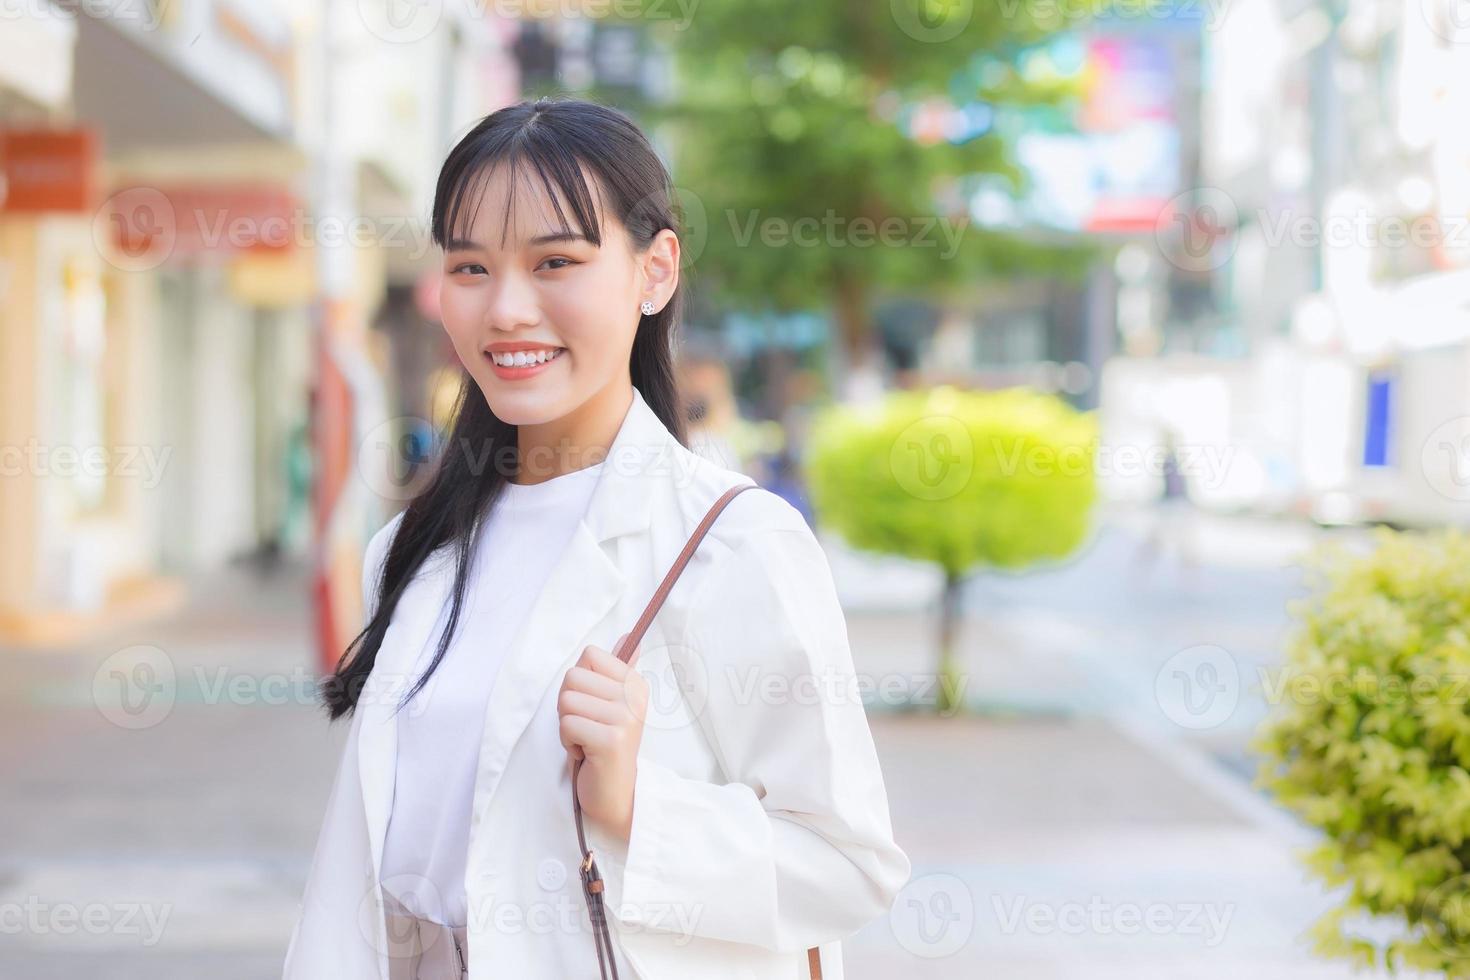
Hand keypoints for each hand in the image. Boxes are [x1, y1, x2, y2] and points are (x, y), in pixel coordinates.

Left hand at [557, 631, 648, 841]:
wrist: (616, 792)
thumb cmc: (605, 744)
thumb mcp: (613, 703)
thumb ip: (618, 669)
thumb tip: (628, 634)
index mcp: (636, 683)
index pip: (589, 654)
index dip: (578, 682)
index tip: (591, 705)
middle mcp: (635, 697)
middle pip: (572, 677)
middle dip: (568, 705)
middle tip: (586, 726)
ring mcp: (626, 718)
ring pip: (566, 702)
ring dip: (568, 726)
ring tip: (586, 740)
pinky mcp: (612, 740)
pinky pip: (567, 725)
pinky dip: (568, 742)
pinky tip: (586, 753)